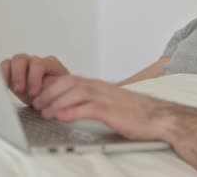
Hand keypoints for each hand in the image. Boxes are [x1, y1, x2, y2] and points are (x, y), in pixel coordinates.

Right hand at [0, 54, 69, 105]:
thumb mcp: (59, 91)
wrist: (52, 99)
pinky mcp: (14, 72)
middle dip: (19, 75)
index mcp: (49, 63)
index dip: (34, 77)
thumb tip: (46, 90)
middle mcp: (35, 62)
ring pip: (12, 61)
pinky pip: (4, 67)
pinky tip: (3, 87)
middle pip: (22, 59)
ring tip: (8, 89)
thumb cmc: (59, 94)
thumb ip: (52, 88)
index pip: (38, 64)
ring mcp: (24, 66)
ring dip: (8, 75)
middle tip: (20, 90)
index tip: (34, 93)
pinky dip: (1, 75)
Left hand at [32, 75, 174, 140]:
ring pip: (76, 92)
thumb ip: (93, 101)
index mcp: (99, 85)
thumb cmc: (136, 112)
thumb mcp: (110, 103)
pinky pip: (88, 108)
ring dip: (57, 102)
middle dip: (49, 92)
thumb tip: (73, 107)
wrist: (158, 117)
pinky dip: (72, 112)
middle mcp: (101, 88)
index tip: (39, 97)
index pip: (69, 78)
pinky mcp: (112, 111)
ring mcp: (106, 98)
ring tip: (45, 112)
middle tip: (37, 105)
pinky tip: (62, 117)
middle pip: (69, 82)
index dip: (51, 86)